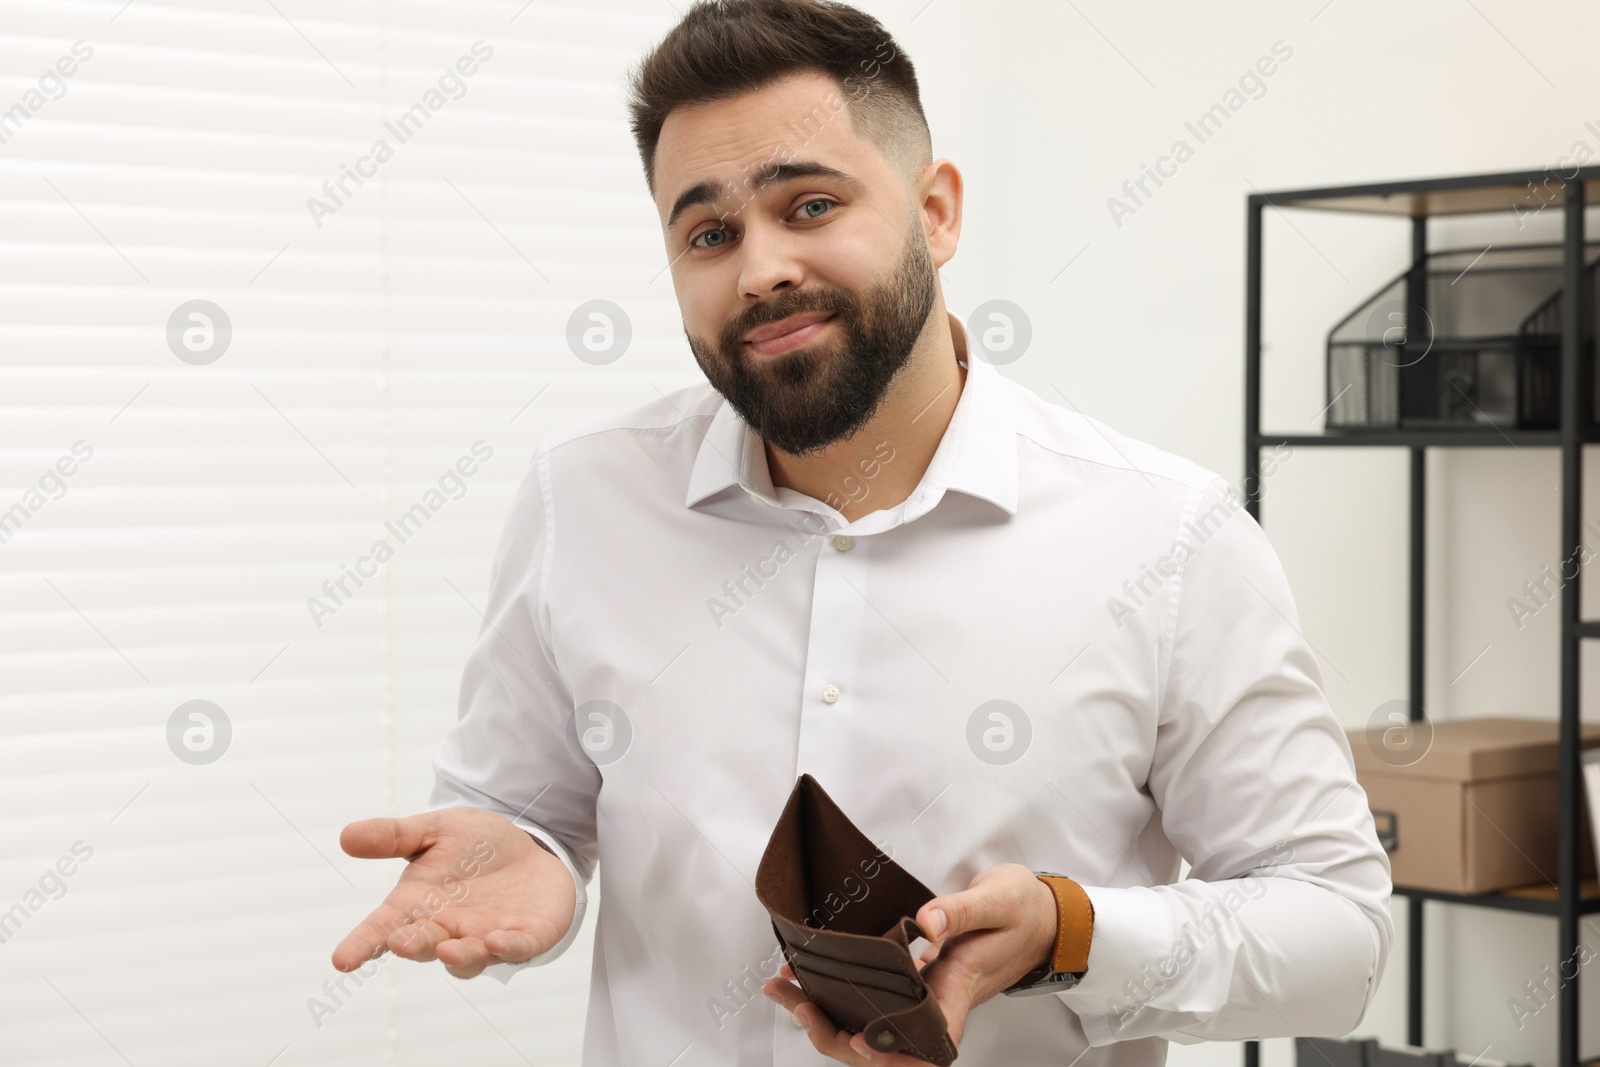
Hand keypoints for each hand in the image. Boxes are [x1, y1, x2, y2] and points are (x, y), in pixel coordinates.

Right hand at [332, 807, 576, 978]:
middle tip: (401, 941)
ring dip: (458, 957)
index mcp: (418, 906)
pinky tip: (499, 941)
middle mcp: (447, 930)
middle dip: (413, 945)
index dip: (362, 944)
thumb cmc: (474, 846)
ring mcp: (485, 939)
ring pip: (468, 959)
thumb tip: (345, 835)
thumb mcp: (435, 830)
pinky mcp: (525, 938)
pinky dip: (508, 948)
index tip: (341, 960)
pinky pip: (517, 949)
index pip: (382, 928)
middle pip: (425, 945)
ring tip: (448, 950)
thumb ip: (394, 836)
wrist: (528, 849)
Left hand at [762, 862, 1058, 1063]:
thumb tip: (927, 923)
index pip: (926, 1040)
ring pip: (868, 1024)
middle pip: (883, 1043)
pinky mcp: (912, 980)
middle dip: (833, 1033)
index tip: (861, 1042)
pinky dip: (834, 994)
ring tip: (782, 987)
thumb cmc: (1024, 911)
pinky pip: (869, 1000)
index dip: (890, 1051)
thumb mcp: (997, 900)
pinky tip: (805, 975)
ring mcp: (923, 993)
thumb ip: (961, 912)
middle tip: (794, 999)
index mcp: (959, 990)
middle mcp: (937, 1001)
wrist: (1042, 915)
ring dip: (823, 1015)